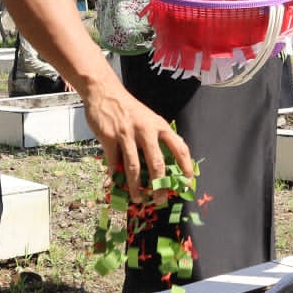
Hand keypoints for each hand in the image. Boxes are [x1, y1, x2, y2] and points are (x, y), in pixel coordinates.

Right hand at [82, 84, 193, 203]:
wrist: (104, 92)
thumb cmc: (129, 109)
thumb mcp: (149, 118)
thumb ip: (156, 137)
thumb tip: (164, 165)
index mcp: (159, 125)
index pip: (179, 147)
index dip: (186, 166)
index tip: (188, 181)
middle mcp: (146, 130)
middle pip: (157, 163)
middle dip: (159, 185)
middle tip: (160, 200)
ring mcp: (127, 134)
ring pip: (133, 167)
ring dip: (136, 187)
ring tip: (138, 199)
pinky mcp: (109, 137)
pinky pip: (113, 162)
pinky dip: (115, 175)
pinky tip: (116, 183)